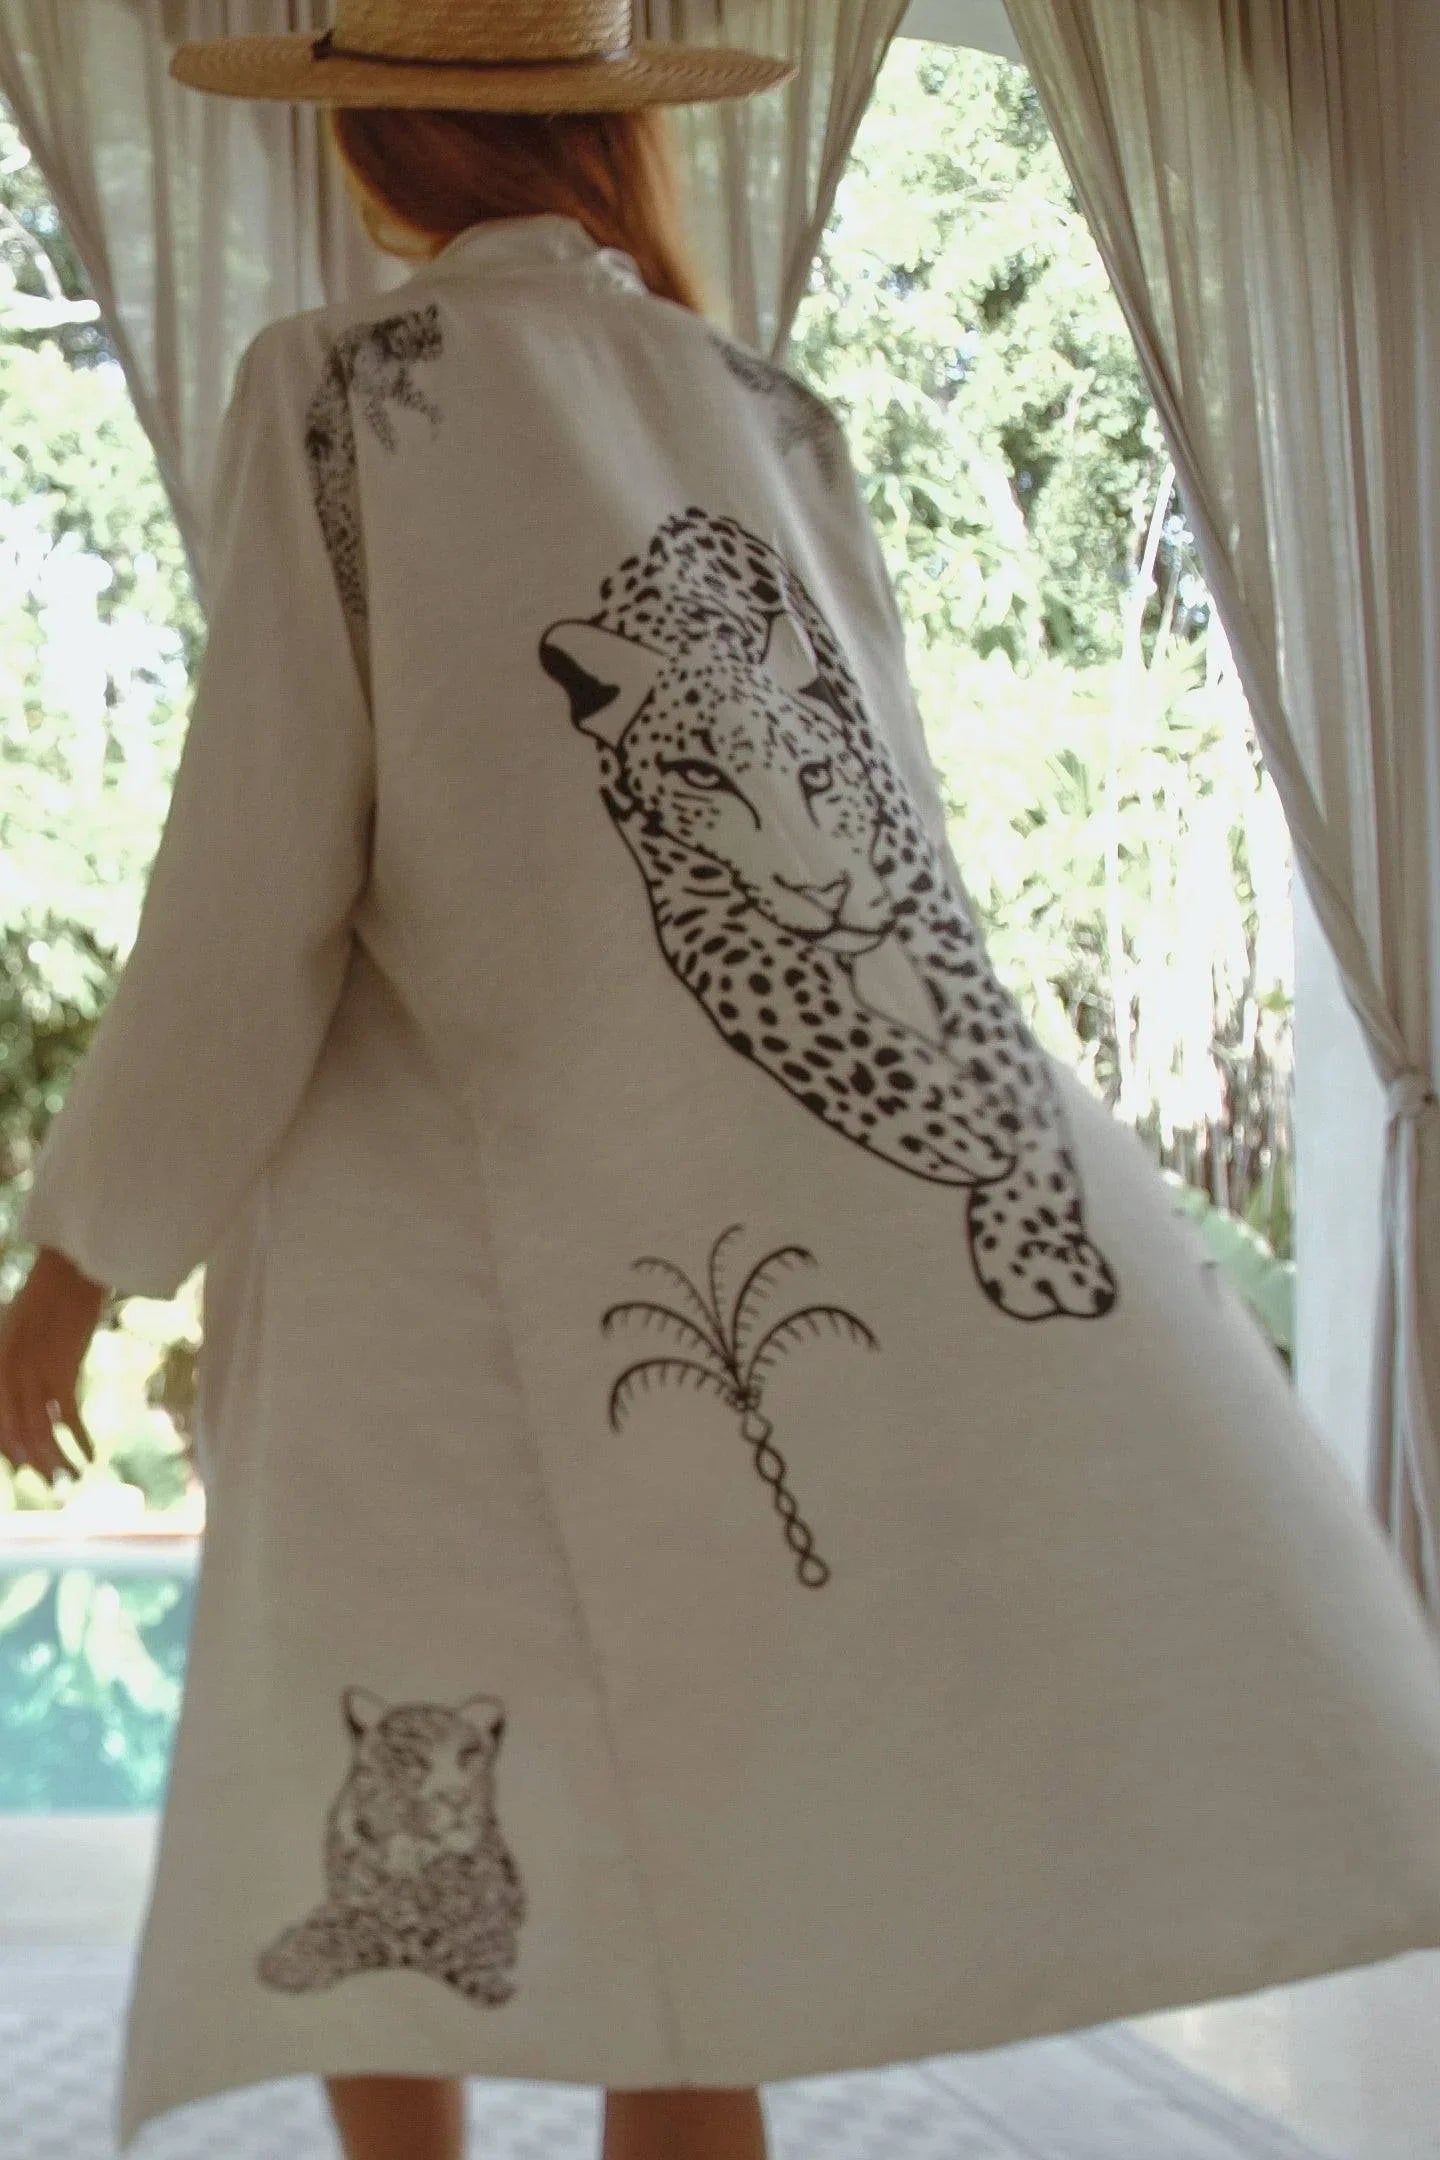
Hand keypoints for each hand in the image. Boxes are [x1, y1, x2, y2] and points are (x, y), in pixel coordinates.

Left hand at [0, 1247, 105, 1486]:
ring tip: (69, 1478)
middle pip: (14, 1433)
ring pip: (40, 1432)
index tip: (22, 1465)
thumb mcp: (13, 1332)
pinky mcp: (62, 1371)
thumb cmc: (44, 1298)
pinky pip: (68, 1418)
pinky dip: (80, 1441)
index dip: (7, 1448)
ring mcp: (33, 1374)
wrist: (70, 1273)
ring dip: (56, 1461)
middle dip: (31, 1462)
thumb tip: (25, 1395)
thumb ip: (13, 1364)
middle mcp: (7, 1374)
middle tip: (47, 1480)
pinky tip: (91, 1454)